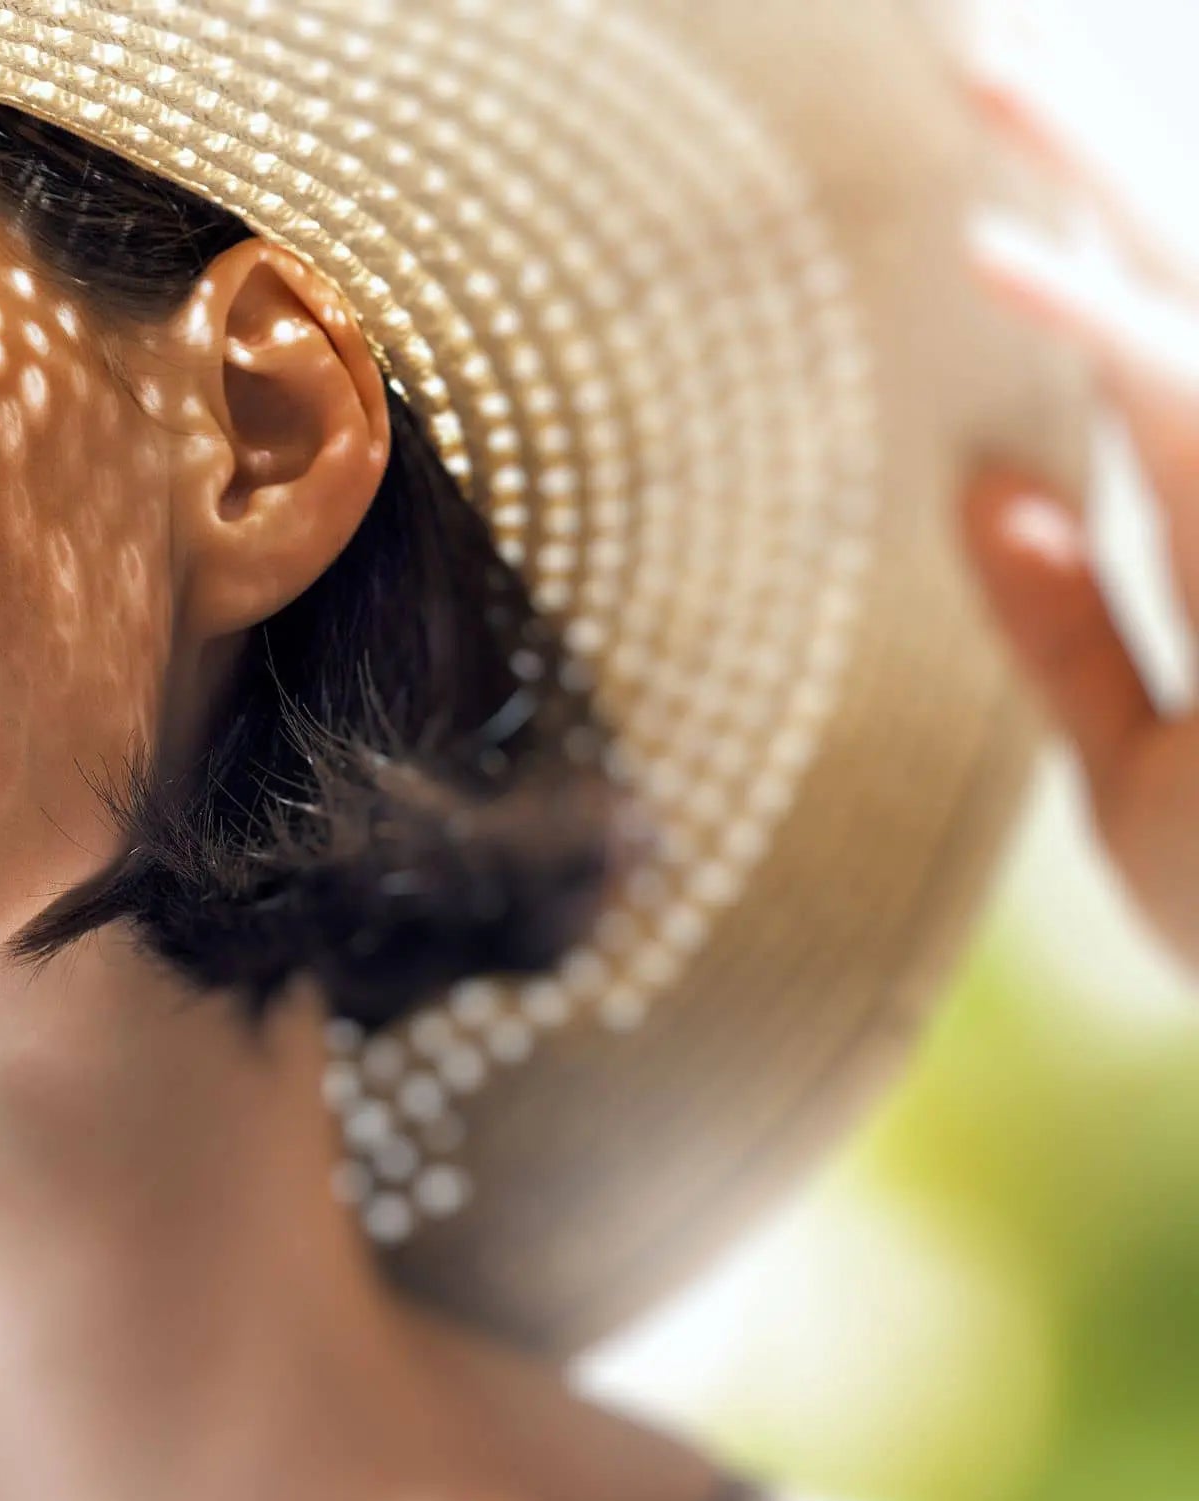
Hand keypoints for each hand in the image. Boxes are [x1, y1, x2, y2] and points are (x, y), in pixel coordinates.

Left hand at [957, 6, 1198, 977]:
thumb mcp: (1137, 775)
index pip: (1156, 354)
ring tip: (980, 78)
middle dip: (1092, 159)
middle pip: (1193, 282)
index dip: (1079, 249)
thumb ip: (1066, 629)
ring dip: (1097, 183)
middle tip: (975, 51)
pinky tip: (1003, 263)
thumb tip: (987, 476)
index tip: (986, 155)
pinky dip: (1110, 333)